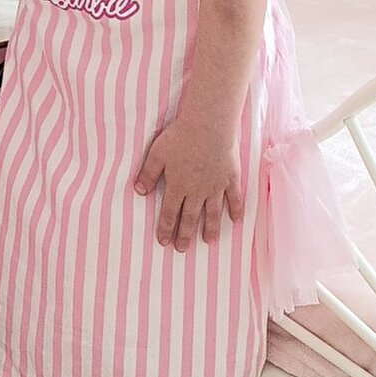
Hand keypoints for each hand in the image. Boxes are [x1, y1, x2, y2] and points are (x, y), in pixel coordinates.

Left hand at [134, 114, 242, 249]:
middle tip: (182, 249)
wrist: (208, 127)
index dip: (166, 228)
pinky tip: (236, 220)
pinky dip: (236, 210)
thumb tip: (138, 192)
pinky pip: (234, 198)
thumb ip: (148, 174)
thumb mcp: (157, 154)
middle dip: (185, 234)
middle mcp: (197, 191)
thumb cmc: (180, 137)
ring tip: (209, 241)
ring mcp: (215, 186)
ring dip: (211, 228)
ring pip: (213, 213)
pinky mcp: (230, 178)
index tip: (165, 242)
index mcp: (178, 186)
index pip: (170, 213)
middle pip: (191, 217)